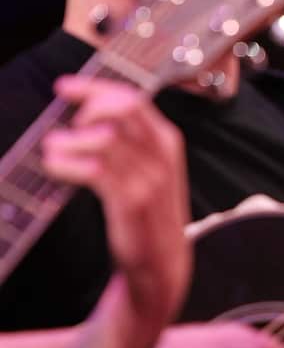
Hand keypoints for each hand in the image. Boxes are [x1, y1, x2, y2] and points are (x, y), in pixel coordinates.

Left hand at [41, 76, 191, 317]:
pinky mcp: (131, 201)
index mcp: (167, 141)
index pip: (132, 99)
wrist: (163, 261)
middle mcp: (162, 155)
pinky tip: (55, 166)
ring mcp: (148, 178)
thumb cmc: (148, 212)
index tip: (65, 87)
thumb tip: (89, 112)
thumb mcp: (149, 168)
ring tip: (52, 150)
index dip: (94, 88)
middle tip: (67, 124)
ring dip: (69, 140)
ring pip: (104, 139)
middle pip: (122, 110)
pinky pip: (94, 171)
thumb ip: (129, 140)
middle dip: (86, 108)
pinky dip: (67, 164)